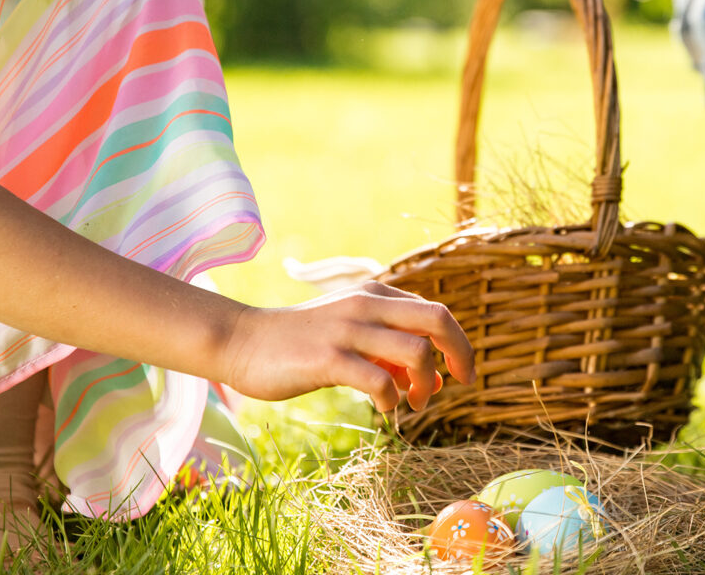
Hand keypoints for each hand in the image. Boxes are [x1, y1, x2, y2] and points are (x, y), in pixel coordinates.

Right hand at [222, 282, 474, 410]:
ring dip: (426, 384)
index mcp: (375, 294)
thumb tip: (434, 379)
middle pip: (438, 320)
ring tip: (415, 403)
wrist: (242, 341)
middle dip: (460, 353)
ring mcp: (348, 330)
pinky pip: (380, 381)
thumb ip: (390, 348)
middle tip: (462, 382)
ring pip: (416, 352)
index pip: (436, 312)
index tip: (460, 373)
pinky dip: (392, 400)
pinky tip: (385, 409)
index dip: (457, 344)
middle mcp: (366, 304)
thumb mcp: (351, 333)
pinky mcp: (329, 359)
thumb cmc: (301, 343)